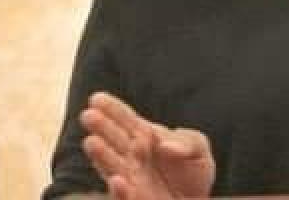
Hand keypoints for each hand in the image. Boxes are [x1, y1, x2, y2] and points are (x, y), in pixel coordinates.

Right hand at [80, 92, 214, 199]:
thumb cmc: (194, 172)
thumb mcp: (199, 149)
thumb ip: (187, 142)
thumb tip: (164, 144)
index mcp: (146, 137)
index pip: (126, 119)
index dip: (112, 109)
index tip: (96, 98)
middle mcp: (133, 156)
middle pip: (114, 139)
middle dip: (101, 127)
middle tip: (89, 115)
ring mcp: (132, 179)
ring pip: (112, 166)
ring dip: (101, 155)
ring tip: (92, 142)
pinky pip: (124, 198)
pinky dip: (119, 192)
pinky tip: (117, 181)